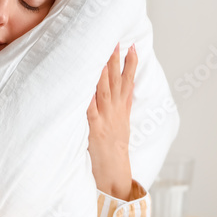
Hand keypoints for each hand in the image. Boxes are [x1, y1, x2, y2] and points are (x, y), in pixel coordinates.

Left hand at [87, 44, 136, 200]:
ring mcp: (105, 119)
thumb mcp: (120, 130)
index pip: (128, 83)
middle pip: (116, 81)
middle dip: (115, 60)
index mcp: (122, 112)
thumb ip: (119, 111)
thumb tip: (120, 94)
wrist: (114, 177)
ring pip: (104, 89)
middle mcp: (115, 113)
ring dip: (104, 69)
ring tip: (103, 51)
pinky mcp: (94, 129)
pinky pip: (90, 107)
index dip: (131, 64)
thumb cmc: (112, 156)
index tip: (132, 46)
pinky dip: (88, 94)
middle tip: (114, 39)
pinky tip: (84, 81)